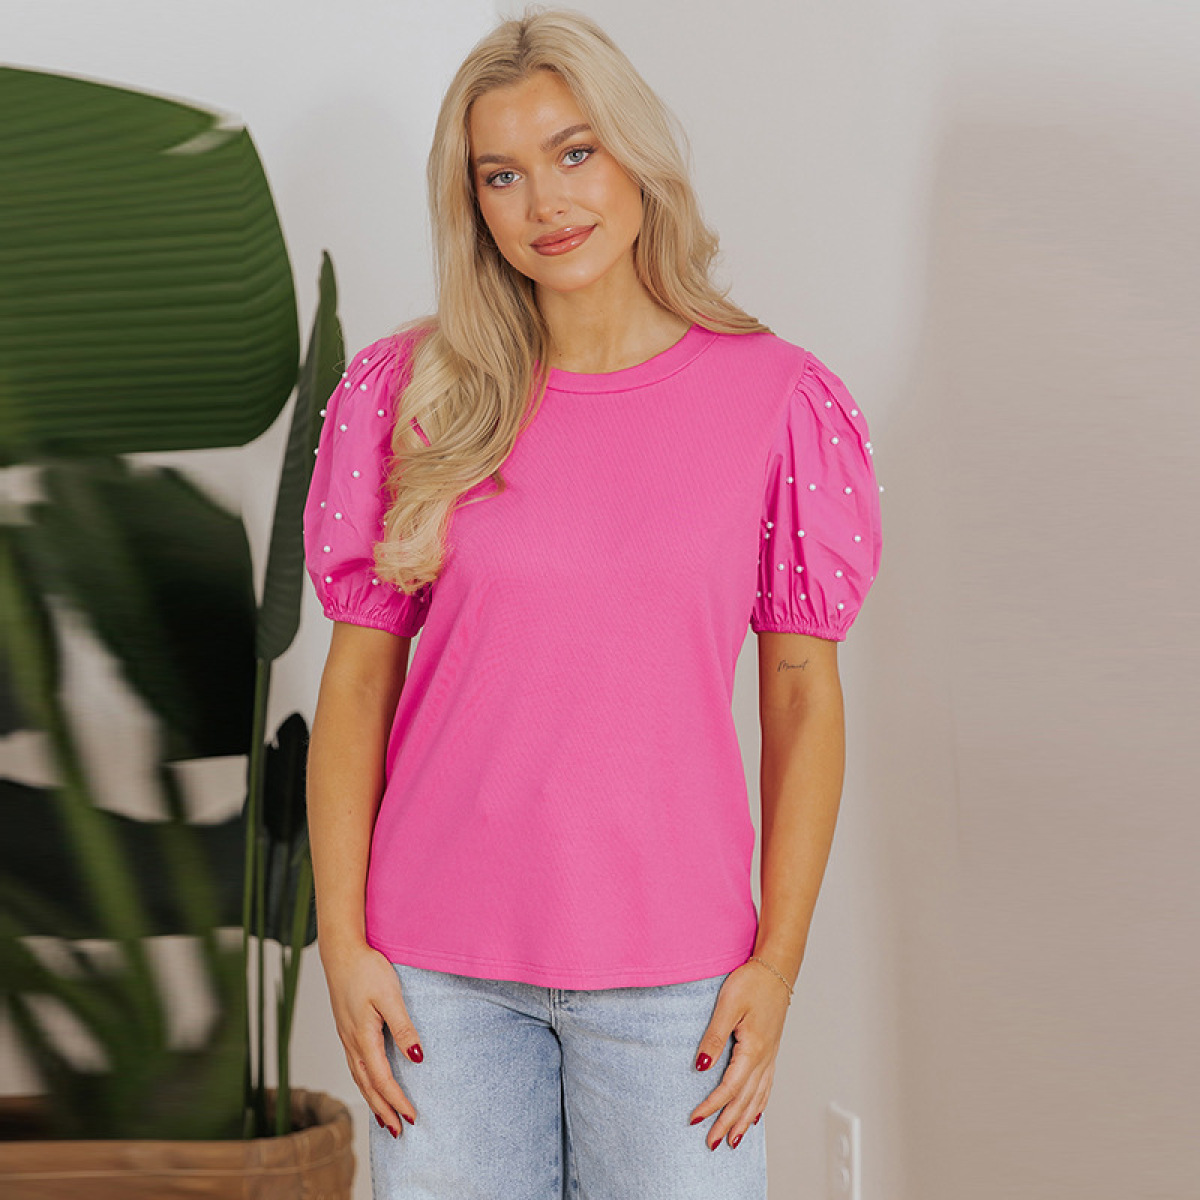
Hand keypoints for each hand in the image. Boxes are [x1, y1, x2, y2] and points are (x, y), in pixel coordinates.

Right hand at [319, 939, 424, 1137]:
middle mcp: (351, 1043)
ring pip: (360, 1078)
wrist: (341, 952)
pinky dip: (365, 1083)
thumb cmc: (366, 970)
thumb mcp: (390, 996)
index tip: (412, 1117)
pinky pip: (356, 1066)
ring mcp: (347, 1037)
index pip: (382, 1080)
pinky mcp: (347, 1030)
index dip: (397, 1101)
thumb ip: (403, 1027)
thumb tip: (416, 1057)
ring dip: (373, 1100)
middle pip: (368, 1087)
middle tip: (399, 1132)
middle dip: (383, 1111)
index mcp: (363, 1038)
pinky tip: (371, 1085)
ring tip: (386, 1119)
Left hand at [689, 960, 790, 1148]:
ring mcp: (771, 1055)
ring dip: (745, 1119)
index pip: (729, 1088)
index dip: (711, 1106)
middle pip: (745, 1100)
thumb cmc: (752, 982)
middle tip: (712, 1144)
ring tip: (734, 1139)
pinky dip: (760, 1104)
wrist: (776, 968)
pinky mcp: (771, 1050)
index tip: (694, 1120)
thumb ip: (713, 1038)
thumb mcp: (728, 1006)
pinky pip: (767, 1086)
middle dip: (727, 1123)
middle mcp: (765, 1058)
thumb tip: (700, 1068)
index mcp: (754, 1050)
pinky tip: (755, 1114)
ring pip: (758, 1097)